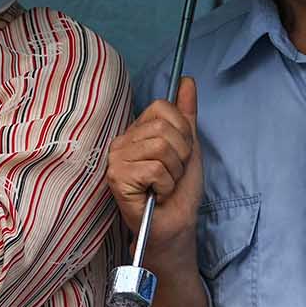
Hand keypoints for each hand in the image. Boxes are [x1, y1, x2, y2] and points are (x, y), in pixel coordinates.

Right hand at [105, 77, 203, 269]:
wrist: (176, 226)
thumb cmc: (179, 190)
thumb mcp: (189, 146)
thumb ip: (187, 114)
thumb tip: (187, 80)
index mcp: (136, 131)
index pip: (162, 107)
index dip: (182, 131)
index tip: (180, 155)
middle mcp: (122, 141)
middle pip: (164, 127)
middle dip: (181, 154)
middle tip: (172, 174)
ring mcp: (116, 159)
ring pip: (161, 147)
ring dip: (174, 172)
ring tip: (164, 185)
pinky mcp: (117, 178)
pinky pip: (155, 169)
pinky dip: (165, 185)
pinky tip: (156, 195)